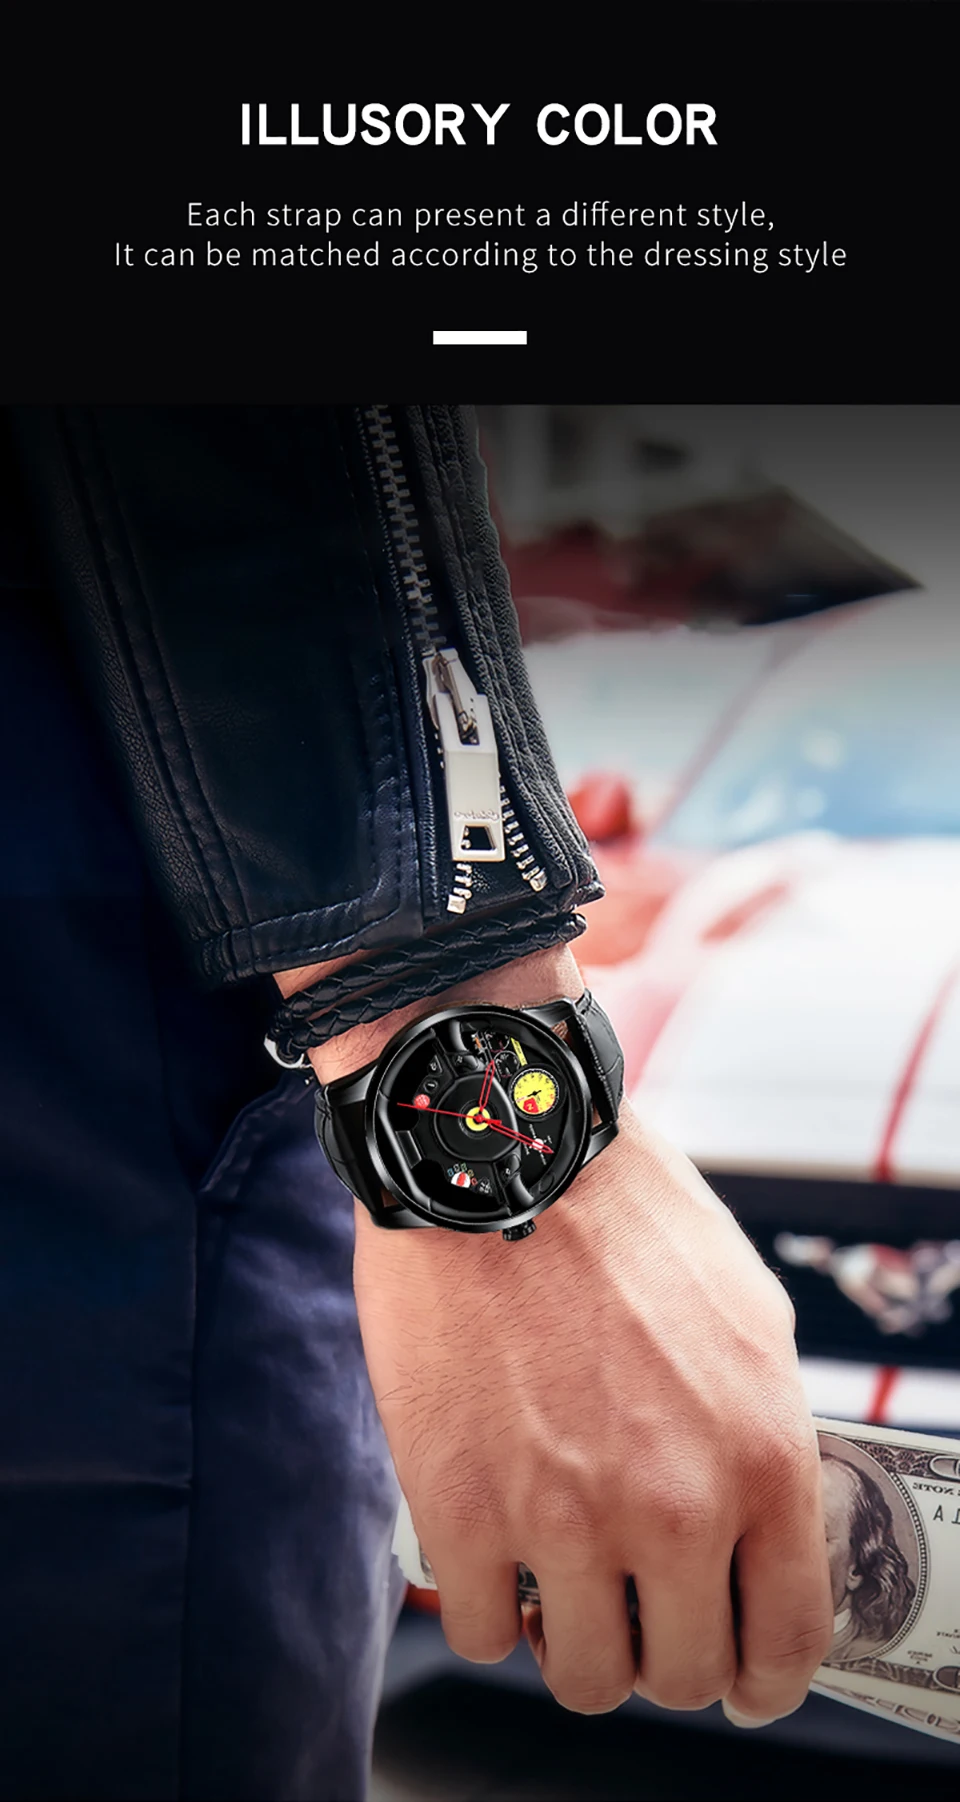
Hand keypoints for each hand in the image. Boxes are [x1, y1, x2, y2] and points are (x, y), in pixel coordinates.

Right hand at [353, 1101, 832, 1721]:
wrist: (498, 1153)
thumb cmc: (620, 1215)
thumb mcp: (748, 1313)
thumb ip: (763, 1431)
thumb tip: (759, 1516)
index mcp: (762, 1456)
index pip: (787, 1640)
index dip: (761, 1679)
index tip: (736, 1678)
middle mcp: (675, 1507)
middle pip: (684, 1677)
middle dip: (660, 1652)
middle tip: (631, 1605)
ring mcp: (564, 1520)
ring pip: (582, 1679)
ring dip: (571, 1643)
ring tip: (555, 1582)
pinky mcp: (460, 1510)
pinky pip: (479, 1634)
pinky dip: (486, 1608)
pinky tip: (490, 1551)